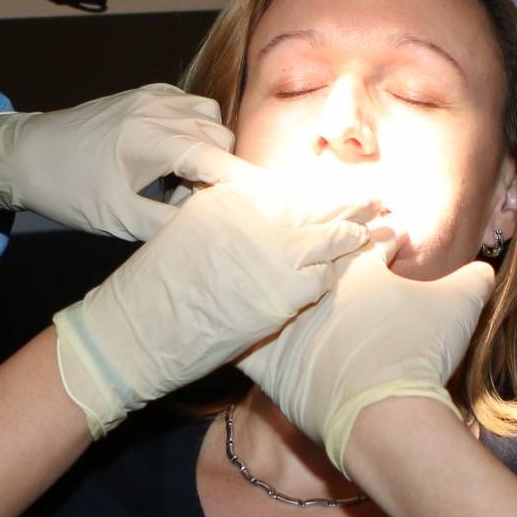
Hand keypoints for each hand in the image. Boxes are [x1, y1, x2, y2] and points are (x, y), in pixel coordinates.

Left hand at [0, 86, 244, 239]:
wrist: (24, 153)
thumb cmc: (68, 188)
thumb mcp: (117, 218)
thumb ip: (167, 225)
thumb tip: (211, 232)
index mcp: (151, 138)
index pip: (217, 158)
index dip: (244, 182)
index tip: (265, 205)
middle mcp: (158, 109)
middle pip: (219, 137)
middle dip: (221, 171)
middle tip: (196, 204)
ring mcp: (151, 96)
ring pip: (208, 118)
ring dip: (209, 148)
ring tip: (182, 183)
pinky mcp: (144, 94)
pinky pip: (188, 107)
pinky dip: (193, 131)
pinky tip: (172, 160)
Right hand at [52, 170, 376, 437]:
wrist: (130, 334)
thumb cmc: (154, 288)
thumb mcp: (188, 233)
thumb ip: (232, 217)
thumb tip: (270, 214)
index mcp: (228, 200)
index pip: (289, 187)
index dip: (322, 187)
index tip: (347, 182)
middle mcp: (251, 220)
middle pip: (316, 206)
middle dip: (351, 201)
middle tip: (381, 194)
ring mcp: (266, 258)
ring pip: (327, 241)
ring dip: (357, 235)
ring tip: (386, 227)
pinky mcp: (276, 298)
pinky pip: (318, 281)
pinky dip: (337, 274)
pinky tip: (359, 268)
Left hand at [241, 247, 496, 469]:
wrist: (386, 416)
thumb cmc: (419, 354)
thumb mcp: (461, 306)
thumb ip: (474, 279)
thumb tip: (485, 269)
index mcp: (356, 265)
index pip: (365, 241)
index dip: (379, 243)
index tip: (386, 248)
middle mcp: (313, 286)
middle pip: (312, 262)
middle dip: (323, 261)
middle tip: (335, 273)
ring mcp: (286, 321)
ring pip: (273, 293)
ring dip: (280, 292)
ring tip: (291, 298)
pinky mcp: (264, 357)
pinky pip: (243, 337)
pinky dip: (245, 332)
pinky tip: (249, 331)